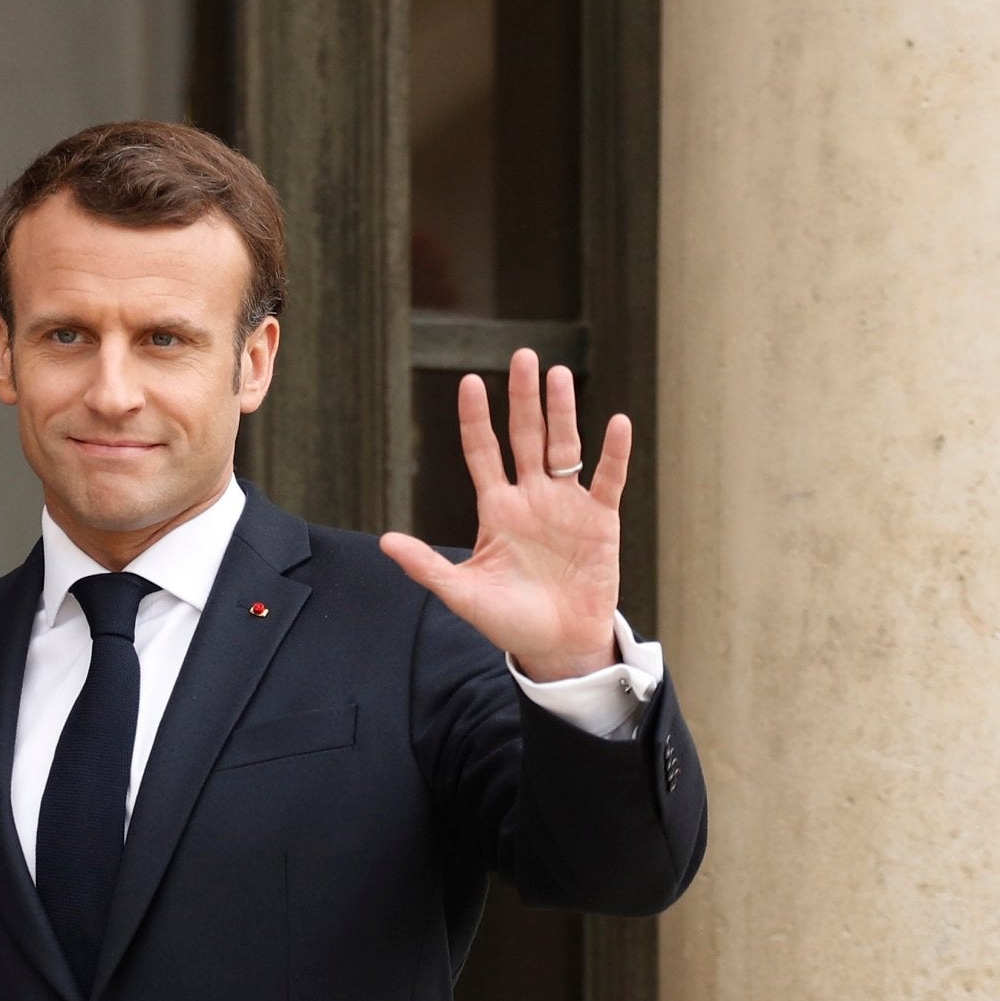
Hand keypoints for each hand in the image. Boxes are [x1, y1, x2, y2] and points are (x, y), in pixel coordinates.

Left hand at [380, 349, 629, 681]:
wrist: (556, 645)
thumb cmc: (508, 620)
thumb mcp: (461, 593)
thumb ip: (426, 565)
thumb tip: (384, 542)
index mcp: (496, 508)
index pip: (482, 452)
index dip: (475, 419)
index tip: (469, 382)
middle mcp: (531, 497)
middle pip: (525, 436)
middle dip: (523, 398)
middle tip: (523, 355)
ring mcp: (566, 506)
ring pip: (564, 447)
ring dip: (562, 412)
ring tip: (558, 374)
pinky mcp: (600, 521)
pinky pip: (607, 479)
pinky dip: (612, 453)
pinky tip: (615, 423)